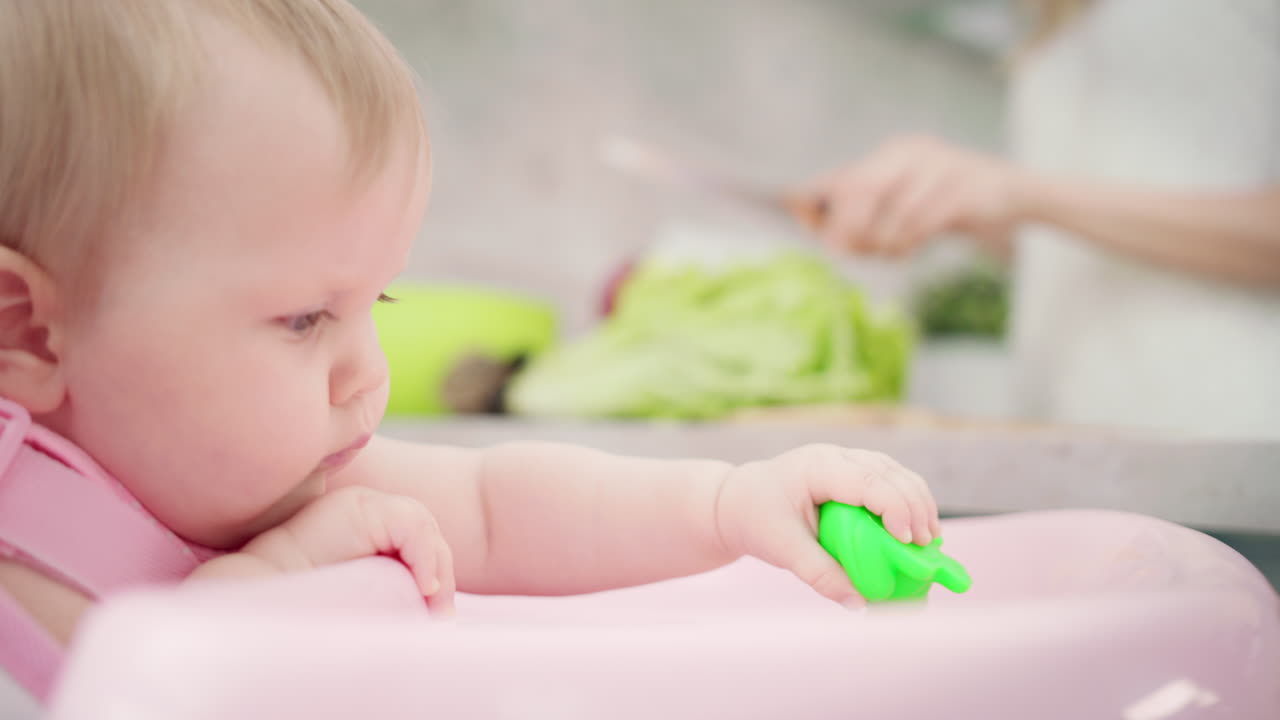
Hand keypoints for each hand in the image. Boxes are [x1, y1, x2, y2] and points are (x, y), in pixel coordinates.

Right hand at [234, 485, 455, 613]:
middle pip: (426, 532)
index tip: (438, 616)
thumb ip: (392, 585)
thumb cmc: (306, 606)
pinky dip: (424, 556)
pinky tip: (421, 586)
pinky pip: (411, 524)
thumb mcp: (363, 594)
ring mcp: (361, 504)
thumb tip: (439, 610)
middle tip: (441, 616)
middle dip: (442, 575)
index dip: (436, 575)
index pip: (419, 541)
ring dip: (436, 569)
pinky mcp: (360, 507)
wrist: (264, 600)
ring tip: (429, 601)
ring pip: (423, 525)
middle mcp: (364, 509)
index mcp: (366, 528)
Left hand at [715, 444, 939, 606]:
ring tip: (928, 540)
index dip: (895, 506)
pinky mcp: (852, 473)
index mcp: (816, 467)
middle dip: (914, 507)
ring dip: (917, 503)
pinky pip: (889, 481)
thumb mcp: (782, 549)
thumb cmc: (755, 519)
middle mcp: (835, 456)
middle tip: (926, 546)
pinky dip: (906, 502)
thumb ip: (820, 574)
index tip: (908, 540)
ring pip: (895, 472)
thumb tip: (859, 604)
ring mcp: (845, 460)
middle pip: (890, 473)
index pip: (868, 479)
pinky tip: (915, 530)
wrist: (736, 502)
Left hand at [793, 135, 1024, 256]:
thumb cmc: (947, 203)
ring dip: (882, 244)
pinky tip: (907, 250)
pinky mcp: (965, 191)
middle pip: (861, 191)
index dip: (815, 196)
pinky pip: (923, 224)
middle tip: (844, 251)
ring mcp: (941, 168)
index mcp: (894, 153)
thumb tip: (824, 233)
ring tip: (887, 252)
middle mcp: (914, 153)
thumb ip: (866, 214)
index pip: (845, 175)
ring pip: (892, 215)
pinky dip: (908, 243)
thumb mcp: (904, 203)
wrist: (1012, 193)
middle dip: (847, 228)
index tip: (791, 209)